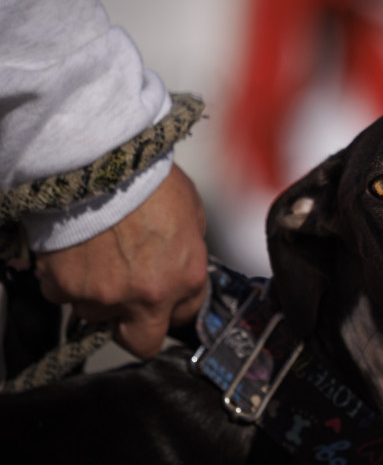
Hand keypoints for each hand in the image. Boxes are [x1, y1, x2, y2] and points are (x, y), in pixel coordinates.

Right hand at [34, 165, 208, 359]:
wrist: (104, 164)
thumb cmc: (151, 181)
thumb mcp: (193, 214)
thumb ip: (188, 250)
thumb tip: (179, 260)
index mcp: (186, 278)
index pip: (185, 314)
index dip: (174, 303)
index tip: (165, 292)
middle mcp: (147, 297)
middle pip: (141, 343)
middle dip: (136, 328)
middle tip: (130, 303)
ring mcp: (103, 296)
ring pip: (95, 315)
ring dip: (98, 296)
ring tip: (98, 260)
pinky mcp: (65, 288)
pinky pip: (63, 296)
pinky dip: (66, 280)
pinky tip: (74, 253)